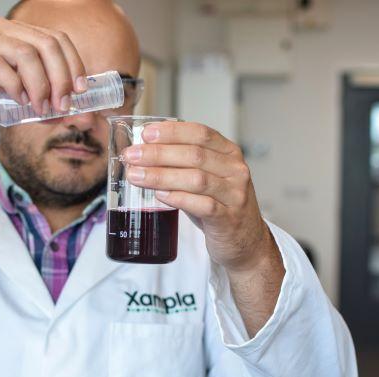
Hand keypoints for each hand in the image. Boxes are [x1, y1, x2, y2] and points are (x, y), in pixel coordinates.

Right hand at [0, 17, 86, 182]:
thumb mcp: (8, 95)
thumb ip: (35, 100)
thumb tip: (65, 114)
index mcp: (15, 33)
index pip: (57, 39)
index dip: (74, 64)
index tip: (81, 92)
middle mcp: (1, 29)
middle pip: (47, 44)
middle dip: (61, 78)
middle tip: (63, 105)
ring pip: (26, 54)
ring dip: (40, 85)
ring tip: (40, 108)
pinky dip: (14, 85)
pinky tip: (17, 101)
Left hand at [122, 122, 276, 273]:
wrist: (246, 242)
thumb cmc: (220, 207)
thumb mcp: (207, 179)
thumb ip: (183, 165)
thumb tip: (143, 154)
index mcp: (229, 154)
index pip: (200, 134)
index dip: (172, 132)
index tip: (146, 134)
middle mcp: (235, 171)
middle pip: (194, 155)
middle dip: (158, 154)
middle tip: (132, 156)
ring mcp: (235, 195)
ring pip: (196, 179)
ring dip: (162, 176)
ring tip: (137, 176)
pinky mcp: (228, 219)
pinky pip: (203, 205)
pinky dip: (179, 198)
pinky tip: (160, 195)